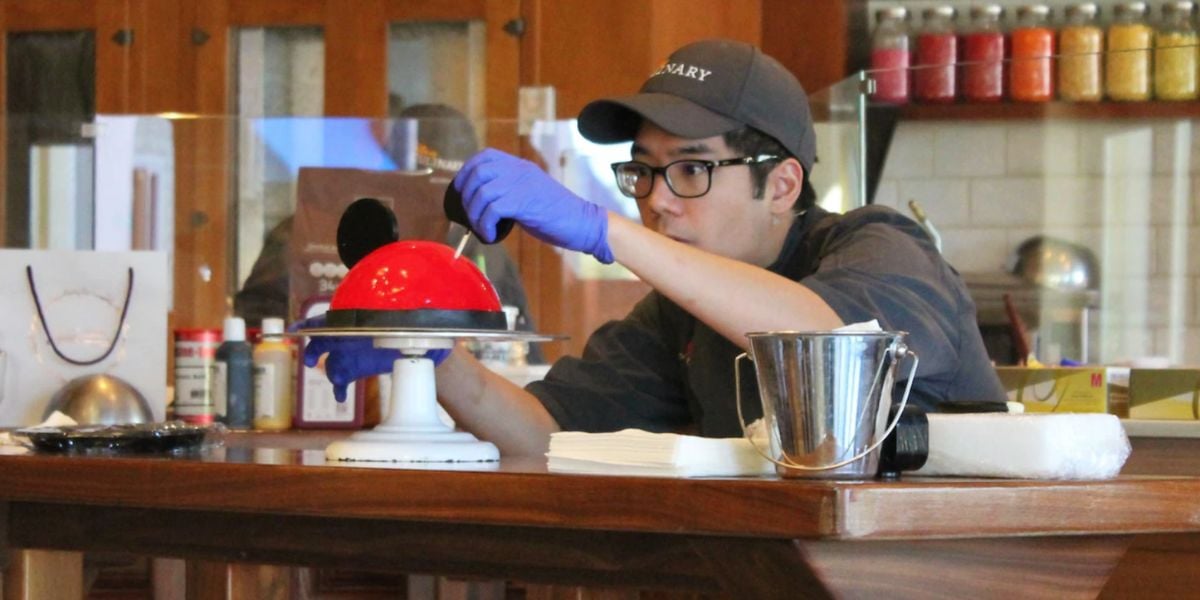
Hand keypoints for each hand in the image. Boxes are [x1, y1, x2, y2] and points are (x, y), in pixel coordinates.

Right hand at [293, 315, 449, 401]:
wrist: (412, 337)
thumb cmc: (407, 324)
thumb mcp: (411, 324)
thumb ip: (417, 329)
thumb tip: (438, 342)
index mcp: (354, 321)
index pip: (328, 319)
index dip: (310, 324)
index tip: (296, 329)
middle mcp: (348, 336)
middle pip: (324, 342)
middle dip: (315, 350)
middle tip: (311, 361)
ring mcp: (350, 353)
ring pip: (332, 363)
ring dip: (332, 373)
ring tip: (339, 383)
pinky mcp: (356, 367)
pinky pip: (341, 379)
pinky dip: (339, 388)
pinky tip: (341, 398)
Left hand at [453, 148, 613, 262]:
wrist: (582, 222)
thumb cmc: (557, 214)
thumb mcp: (529, 194)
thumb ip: (509, 191)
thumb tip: (482, 201)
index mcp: (520, 166)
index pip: (485, 157)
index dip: (467, 172)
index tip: (461, 191)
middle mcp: (519, 170)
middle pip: (478, 173)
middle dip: (466, 197)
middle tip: (470, 216)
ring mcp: (522, 184)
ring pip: (482, 193)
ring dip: (475, 215)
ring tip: (483, 229)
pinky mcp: (524, 202)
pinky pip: (492, 210)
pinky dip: (485, 225)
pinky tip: (491, 235)